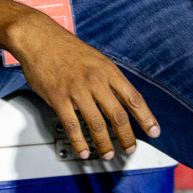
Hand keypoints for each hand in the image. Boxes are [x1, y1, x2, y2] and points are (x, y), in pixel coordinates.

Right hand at [7, 13, 159, 159]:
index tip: (154, 131)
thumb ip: (107, 80)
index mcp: (107, 70)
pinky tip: (84, 151)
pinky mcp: (58, 97)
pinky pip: (72, 125)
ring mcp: (76, 90)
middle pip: (118, 114)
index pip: (133, 98)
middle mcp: (95, 80)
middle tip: (130, 148)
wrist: (38, 37)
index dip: (146, 117)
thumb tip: (115, 102)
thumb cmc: (65, 47)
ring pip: (96, 124)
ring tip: (108, 154)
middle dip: (127, 136)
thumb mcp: (95, 58)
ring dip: (104, 143)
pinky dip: (80, 142)